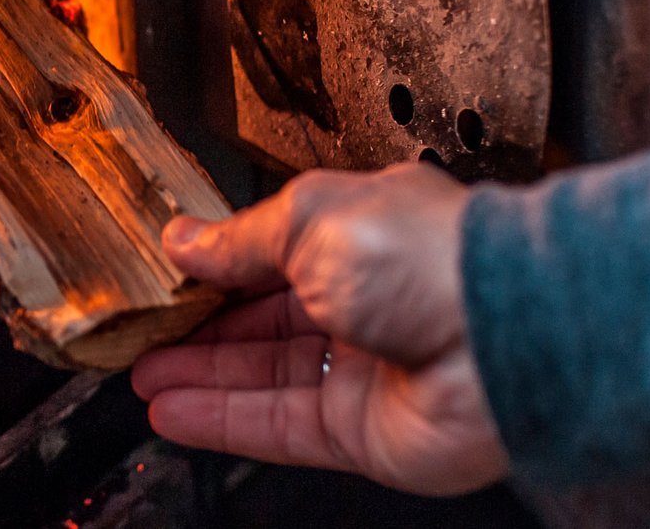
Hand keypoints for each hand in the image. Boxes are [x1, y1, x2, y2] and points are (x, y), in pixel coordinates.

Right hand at [131, 163, 508, 495]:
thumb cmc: (432, 257)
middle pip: (262, 319)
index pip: (270, 252)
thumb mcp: (310, 217)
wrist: (507, 337)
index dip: (215, 266)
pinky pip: (278, 426)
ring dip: (200, 375)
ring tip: (142, 373)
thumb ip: (240, 239)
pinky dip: (222, 420)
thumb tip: (186, 239)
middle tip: (144, 330)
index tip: (166, 275)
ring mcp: (365, 369)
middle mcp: (365, 299)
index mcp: (360, 232)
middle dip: (199, 326)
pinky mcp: (364, 431)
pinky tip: (176, 409)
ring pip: (264, 377)